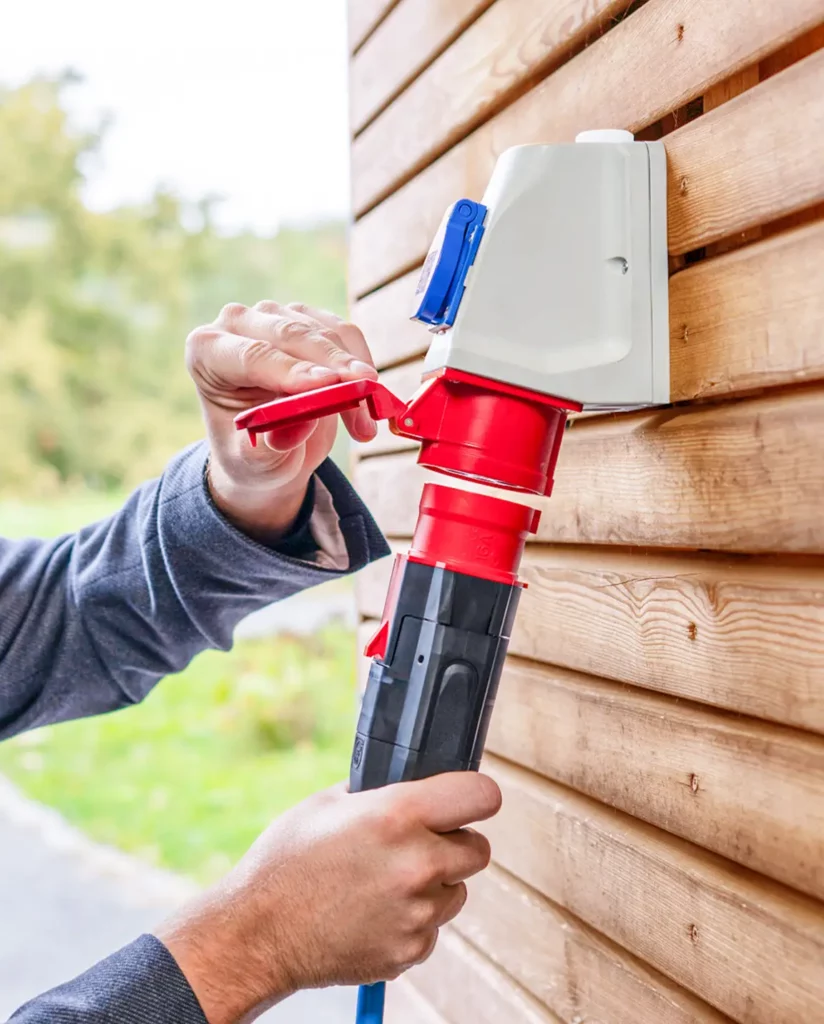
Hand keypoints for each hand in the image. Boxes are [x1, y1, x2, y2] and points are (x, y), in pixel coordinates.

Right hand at [156, 772, 500, 1023]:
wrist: (258, 933)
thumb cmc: (286, 861)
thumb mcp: (329, 802)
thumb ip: (382, 791)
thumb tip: (414, 781)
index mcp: (398, 816)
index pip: (482, 795)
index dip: (476, 795)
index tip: (468, 799)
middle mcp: (417, 864)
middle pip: (478, 848)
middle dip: (455, 842)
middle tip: (419, 842)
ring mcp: (416, 912)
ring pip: (457, 890)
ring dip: (434, 883)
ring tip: (384, 880)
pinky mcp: (409, 950)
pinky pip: (432, 926)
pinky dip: (413, 919)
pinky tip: (373, 910)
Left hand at [186, 301, 378, 541]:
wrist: (271, 451)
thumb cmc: (254, 455)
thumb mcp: (256, 462)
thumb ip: (272, 445)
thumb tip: (303, 422)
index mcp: (207, 352)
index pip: (251, 355)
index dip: (290, 369)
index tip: (326, 384)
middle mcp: (236, 324)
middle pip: (290, 334)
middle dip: (333, 363)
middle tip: (366, 388)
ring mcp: (275, 316)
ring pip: (325, 333)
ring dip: (354, 375)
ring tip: (365, 425)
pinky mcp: (310, 319)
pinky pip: (346, 334)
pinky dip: (364, 366)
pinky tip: (369, 402)